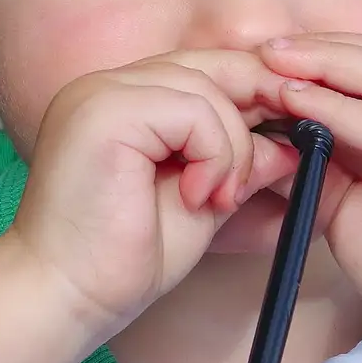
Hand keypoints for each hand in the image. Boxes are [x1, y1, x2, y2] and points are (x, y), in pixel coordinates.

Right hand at [7, 50, 297, 337]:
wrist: (67, 297)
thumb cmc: (125, 259)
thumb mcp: (202, 198)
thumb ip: (239, 162)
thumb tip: (294, 142)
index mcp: (124, 99)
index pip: (206, 70)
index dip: (256, 95)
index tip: (292, 134)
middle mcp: (109, 84)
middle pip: (213, 66)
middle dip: (259, 110)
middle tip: (282, 158)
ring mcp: (102, 92)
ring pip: (208, 89)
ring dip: (233, 148)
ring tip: (218, 199)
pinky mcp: (106, 112)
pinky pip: (192, 110)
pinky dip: (214, 155)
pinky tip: (197, 197)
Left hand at [259, 33, 361, 362]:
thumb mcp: (354, 199)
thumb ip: (325, 158)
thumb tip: (270, 127)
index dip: (327, 51)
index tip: (271, 52)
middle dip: (319, 49)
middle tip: (263, 48)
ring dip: (323, 68)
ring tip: (271, 63)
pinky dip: (335, 110)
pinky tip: (295, 102)